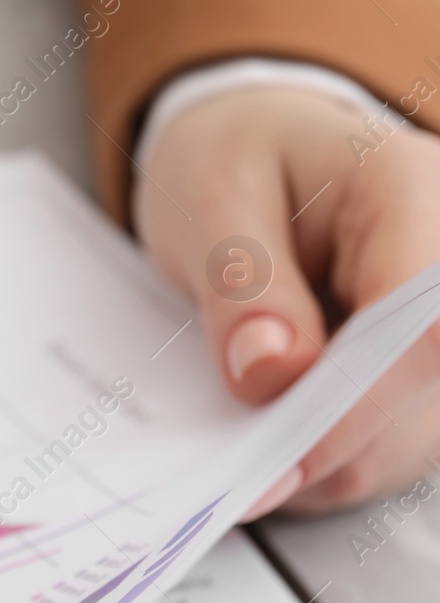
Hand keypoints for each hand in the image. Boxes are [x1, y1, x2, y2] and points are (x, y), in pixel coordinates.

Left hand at [135, 84, 439, 515]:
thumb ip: (242, 282)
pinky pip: (385, 444)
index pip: (423, 322)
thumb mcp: (210, 198)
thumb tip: (271, 373)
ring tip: (238, 443)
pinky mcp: (423, 376)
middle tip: (240, 472)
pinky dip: (322, 458)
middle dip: (332, 443)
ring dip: (323, 459)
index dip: (362, 400)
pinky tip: (265, 438)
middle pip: (425, 390)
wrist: (251, 155)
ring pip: (408, 436)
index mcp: (412, 189)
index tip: (287, 452)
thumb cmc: (233, 159)